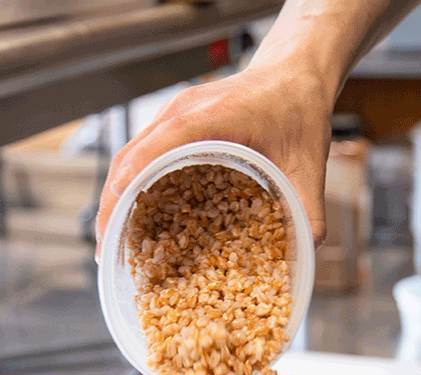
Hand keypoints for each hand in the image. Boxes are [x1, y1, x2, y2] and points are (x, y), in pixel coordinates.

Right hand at [95, 63, 333, 250]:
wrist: (295, 77)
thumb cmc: (299, 111)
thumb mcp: (310, 165)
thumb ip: (310, 209)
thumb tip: (307, 250)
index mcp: (213, 116)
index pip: (159, 145)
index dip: (132, 180)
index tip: (115, 216)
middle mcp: (183, 111)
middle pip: (131, 156)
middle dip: (113, 203)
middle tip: (110, 250)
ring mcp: (175, 115)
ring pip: (131, 155)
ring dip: (118, 196)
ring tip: (114, 241)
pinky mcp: (176, 124)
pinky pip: (144, 153)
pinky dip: (133, 184)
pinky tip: (136, 217)